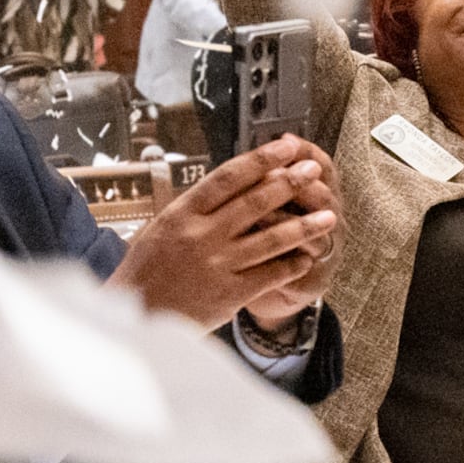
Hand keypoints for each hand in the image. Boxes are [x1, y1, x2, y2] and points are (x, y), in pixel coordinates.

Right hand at [113, 136, 337, 329]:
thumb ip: (195, 209)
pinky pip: (270, 275)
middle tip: (314, 169)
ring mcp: (218, 265)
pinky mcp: (229, 294)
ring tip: (329, 215)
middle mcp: (202, 235)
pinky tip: (307, 257)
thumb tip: (230, 184)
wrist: (134, 316)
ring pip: (271, 239)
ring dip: (304, 225)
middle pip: (255, 202)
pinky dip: (291, 265)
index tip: (286, 146)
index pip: (228, 177)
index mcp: (182, 213)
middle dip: (290, 182)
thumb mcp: (160, 229)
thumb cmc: (144, 272)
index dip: (261, 159)